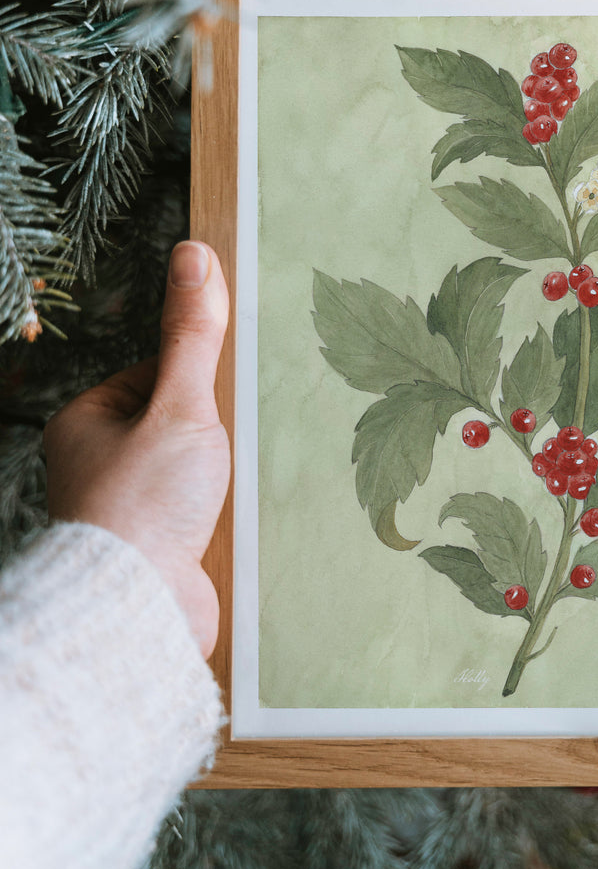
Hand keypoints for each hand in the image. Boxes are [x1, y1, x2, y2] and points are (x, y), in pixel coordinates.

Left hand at [45, 241, 230, 658]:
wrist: (138, 613)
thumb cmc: (143, 506)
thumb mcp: (180, 405)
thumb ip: (192, 334)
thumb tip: (193, 254)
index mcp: (87, 422)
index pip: (156, 373)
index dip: (198, 379)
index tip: (222, 395)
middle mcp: (99, 464)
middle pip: (177, 422)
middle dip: (215, 430)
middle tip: (237, 439)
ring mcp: (127, 509)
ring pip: (192, 469)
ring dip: (223, 474)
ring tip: (236, 484)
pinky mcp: (156, 548)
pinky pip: (200, 513)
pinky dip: (224, 511)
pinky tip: (239, 517)